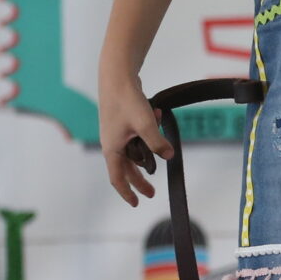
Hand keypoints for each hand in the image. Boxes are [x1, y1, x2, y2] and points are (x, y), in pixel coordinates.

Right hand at [99, 62, 171, 205]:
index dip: (127, 192)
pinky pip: (138, 134)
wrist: (117, 75)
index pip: (117, 178)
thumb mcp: (145, 125)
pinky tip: (158, 114)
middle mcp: (112, 143)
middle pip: (127, 168)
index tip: (136, 204)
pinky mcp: (123, 122)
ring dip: (149, 149)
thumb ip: (157, 143)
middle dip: (140, 179)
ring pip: (134, 150)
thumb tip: (168, 156)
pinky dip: (149, 130)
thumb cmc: (127, 100)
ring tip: (163, 148)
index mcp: (112, 148)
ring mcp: (117, 132)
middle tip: (152, 192)